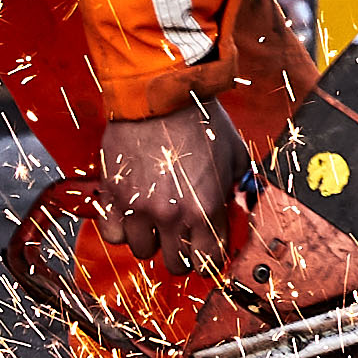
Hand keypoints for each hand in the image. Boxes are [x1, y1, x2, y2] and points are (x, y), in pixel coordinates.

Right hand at [84, 104, 244, 257]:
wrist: (161, 93)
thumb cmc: (199, 119)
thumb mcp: (235, 155)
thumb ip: (241, 187)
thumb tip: (245, 206)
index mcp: (207, 208)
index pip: (209, 261)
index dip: (208, 258)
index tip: (205, 250)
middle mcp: (173, 214)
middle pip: (175, 264)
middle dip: (181, 254)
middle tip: (180, 238)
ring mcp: (140, 206)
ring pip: (143, 251)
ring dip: (150, 240)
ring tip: (155, 221)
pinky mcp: (114, 195)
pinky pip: (112, 235)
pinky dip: (120, 230)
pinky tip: (131, 215)